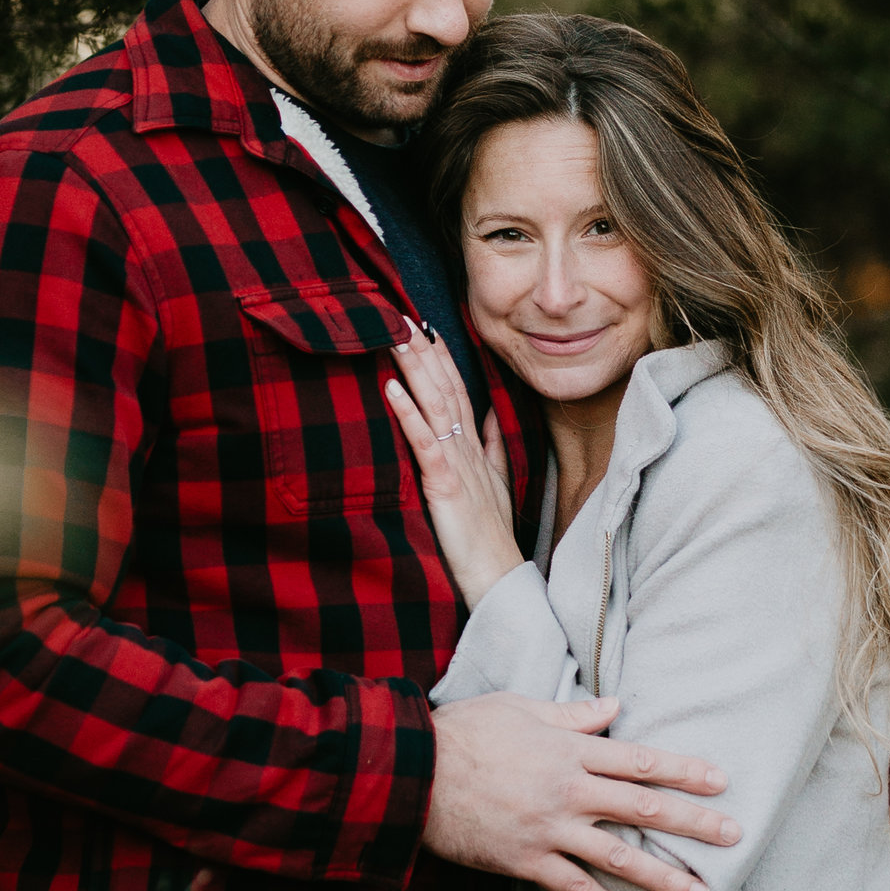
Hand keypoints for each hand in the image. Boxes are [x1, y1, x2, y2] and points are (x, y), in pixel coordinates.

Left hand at [384, 325, 524, 606]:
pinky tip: (390, 388)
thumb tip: (485, 416)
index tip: (426, 327)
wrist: (499, 577)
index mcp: (474, 448)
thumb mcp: (497, 483)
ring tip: (395, 335)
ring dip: (415, 368)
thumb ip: (491, 446)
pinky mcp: (446, 486)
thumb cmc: (492, 535)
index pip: (457, 392)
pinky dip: (408, 412)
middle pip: (445, 388)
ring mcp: (458, 464)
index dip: (442, 359)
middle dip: (424, 351)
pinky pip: (425, 442)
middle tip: (402, 313)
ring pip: (434, 405)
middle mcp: (467, 448)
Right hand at [427, 693, 738, 890]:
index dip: (686, 770)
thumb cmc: (464, 732)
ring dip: (664, 875)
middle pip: (644, 807)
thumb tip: (613, 707)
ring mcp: (550, 829)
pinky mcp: (526, 860)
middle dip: (694, 822)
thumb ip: (571, 714)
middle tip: (733, 835)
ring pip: (619, 856)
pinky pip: (574, 888)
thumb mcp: (519, 708)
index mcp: (570, 750)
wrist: (413, 773)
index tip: (720, 780)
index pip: (642, 760)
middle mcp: (569, 790)